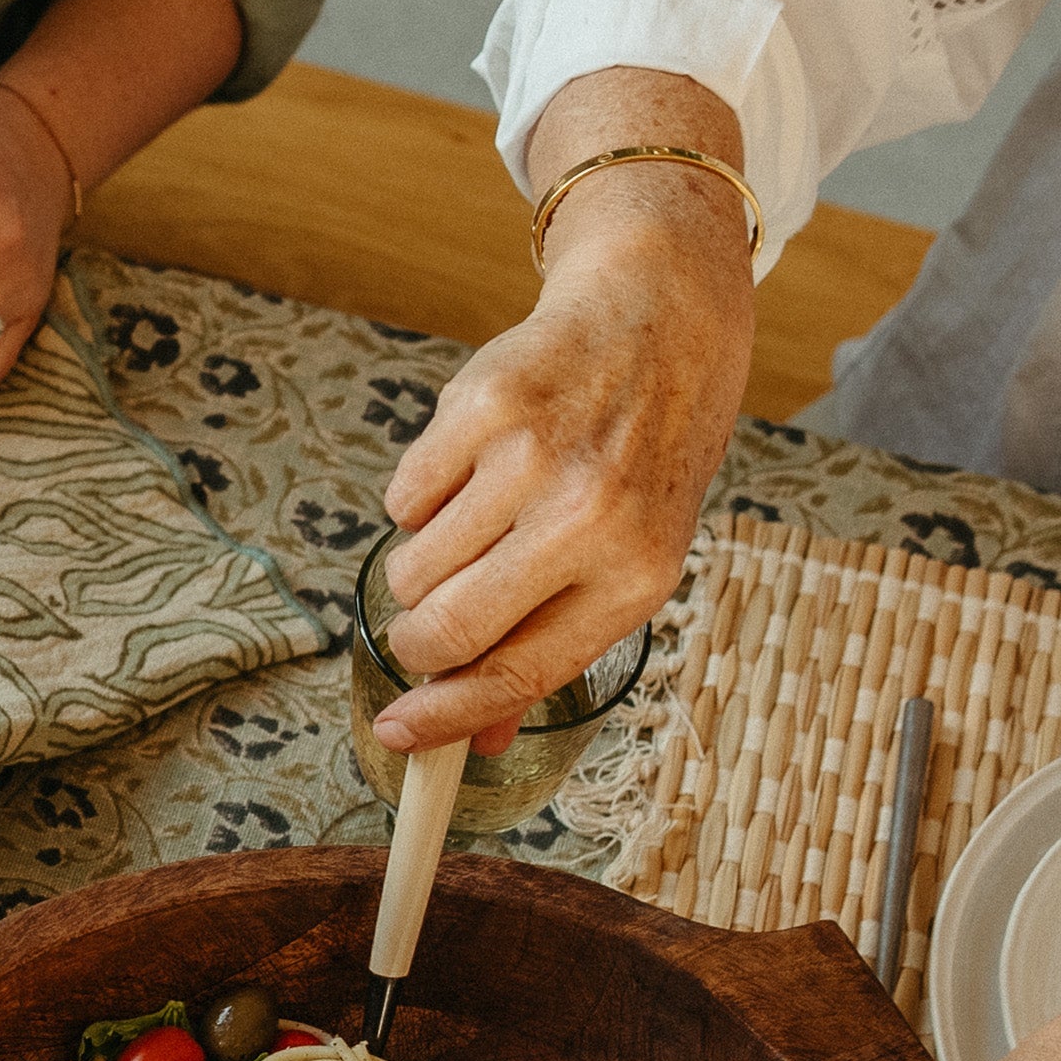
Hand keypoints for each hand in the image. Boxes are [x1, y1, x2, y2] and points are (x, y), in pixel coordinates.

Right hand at [370, 177, 751, 753]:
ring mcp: (534, 457)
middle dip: (415, 639)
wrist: (662, 320)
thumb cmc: (645, 454)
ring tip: (474, 520)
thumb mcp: (633, 558)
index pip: (520, 673)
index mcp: (636, 576)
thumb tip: (480, 740)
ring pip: (415, 564)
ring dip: (423, 561)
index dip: (446, 715)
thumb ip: (555, 644)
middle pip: (449, 628)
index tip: (398, 732)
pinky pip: (404, 495)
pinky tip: (473, 464)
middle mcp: (591, 518)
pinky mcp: (484, 405)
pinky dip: (422, 495)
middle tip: (420, 622)